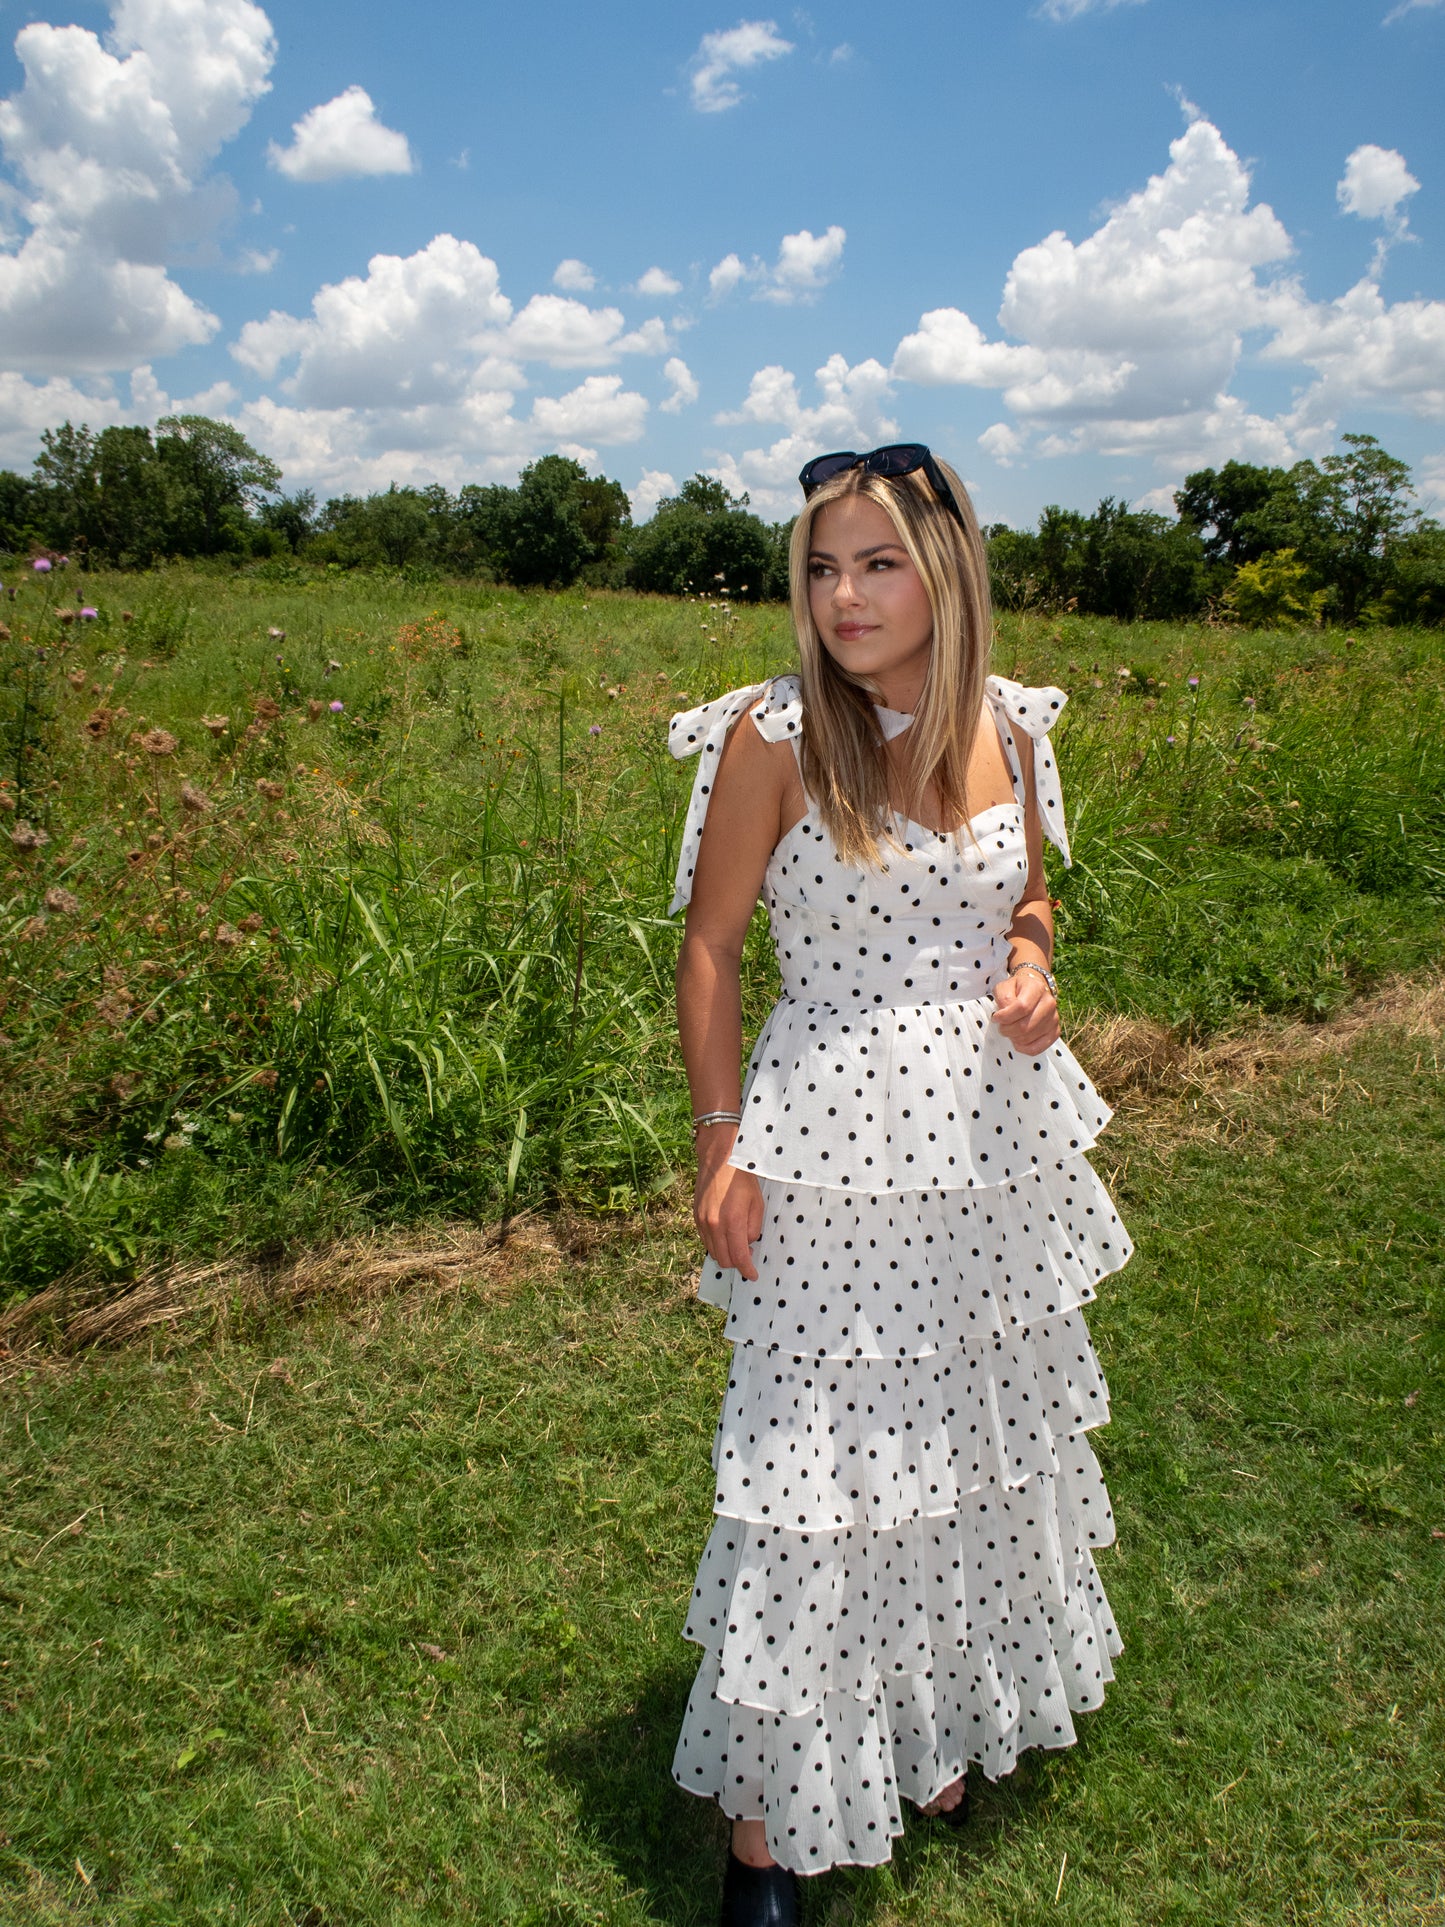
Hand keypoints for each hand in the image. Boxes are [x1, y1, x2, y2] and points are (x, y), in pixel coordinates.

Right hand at [693, 1133, 763, 1281]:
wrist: (719, 1160)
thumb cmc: (741, 1180)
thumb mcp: (757, 1204)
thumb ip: (753, 1228)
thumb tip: (748, 1243)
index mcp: (732, 1222)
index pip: (739, 1257)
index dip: (747, 1270)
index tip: (752, 1275)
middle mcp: (714, 1225)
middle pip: (724, 1259)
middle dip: (737, 1263)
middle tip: (748, 1256)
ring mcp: (702, 1222)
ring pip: (713, 1252)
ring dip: (725, 1254)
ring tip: (737, 1244)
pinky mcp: (695, 1218)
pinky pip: (706, 1240)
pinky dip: (716, 1244)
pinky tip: (725, 1235)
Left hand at [993, 965, 1059, 1056]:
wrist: (1034, 991)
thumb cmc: (1017, 990)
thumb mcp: (1005, 987)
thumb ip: (1003, 998)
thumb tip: (1005, 1013)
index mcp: (1036, 988)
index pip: (1021, 1007)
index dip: (1005, 1016)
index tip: (996, 1017)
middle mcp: (1049, 1003)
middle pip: (1024, 1026)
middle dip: (1007, 1030)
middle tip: (1001, 1026)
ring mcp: (1053, 1019)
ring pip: (1028, 1038)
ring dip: (1013, 1038)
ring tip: (1010, 1030)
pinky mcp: (1054, 1032)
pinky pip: (1037, 1048)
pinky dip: (1023, 1048)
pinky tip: (1017, 1041)